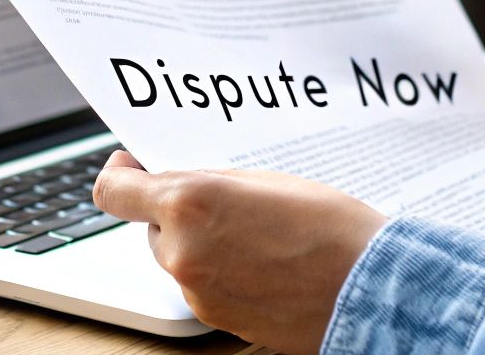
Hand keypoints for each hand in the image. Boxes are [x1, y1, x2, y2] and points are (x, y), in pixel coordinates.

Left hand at [93, 150, 387, 353]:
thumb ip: (211, 181)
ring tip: (256, 234)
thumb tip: (181, 183)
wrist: (370, 286)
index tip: (133, 165)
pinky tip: (262, 262)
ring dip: (200, 243)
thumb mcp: (264, 179)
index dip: (121, 173)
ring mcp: (197, 291)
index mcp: (188, 203)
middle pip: (152, 226)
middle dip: (177, 212)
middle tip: (224, 201)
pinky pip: (202, 285)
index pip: (114, 190)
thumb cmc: (330, 226)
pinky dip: (220, 272)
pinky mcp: (216, 319)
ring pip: (178, 257)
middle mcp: (182, 251)